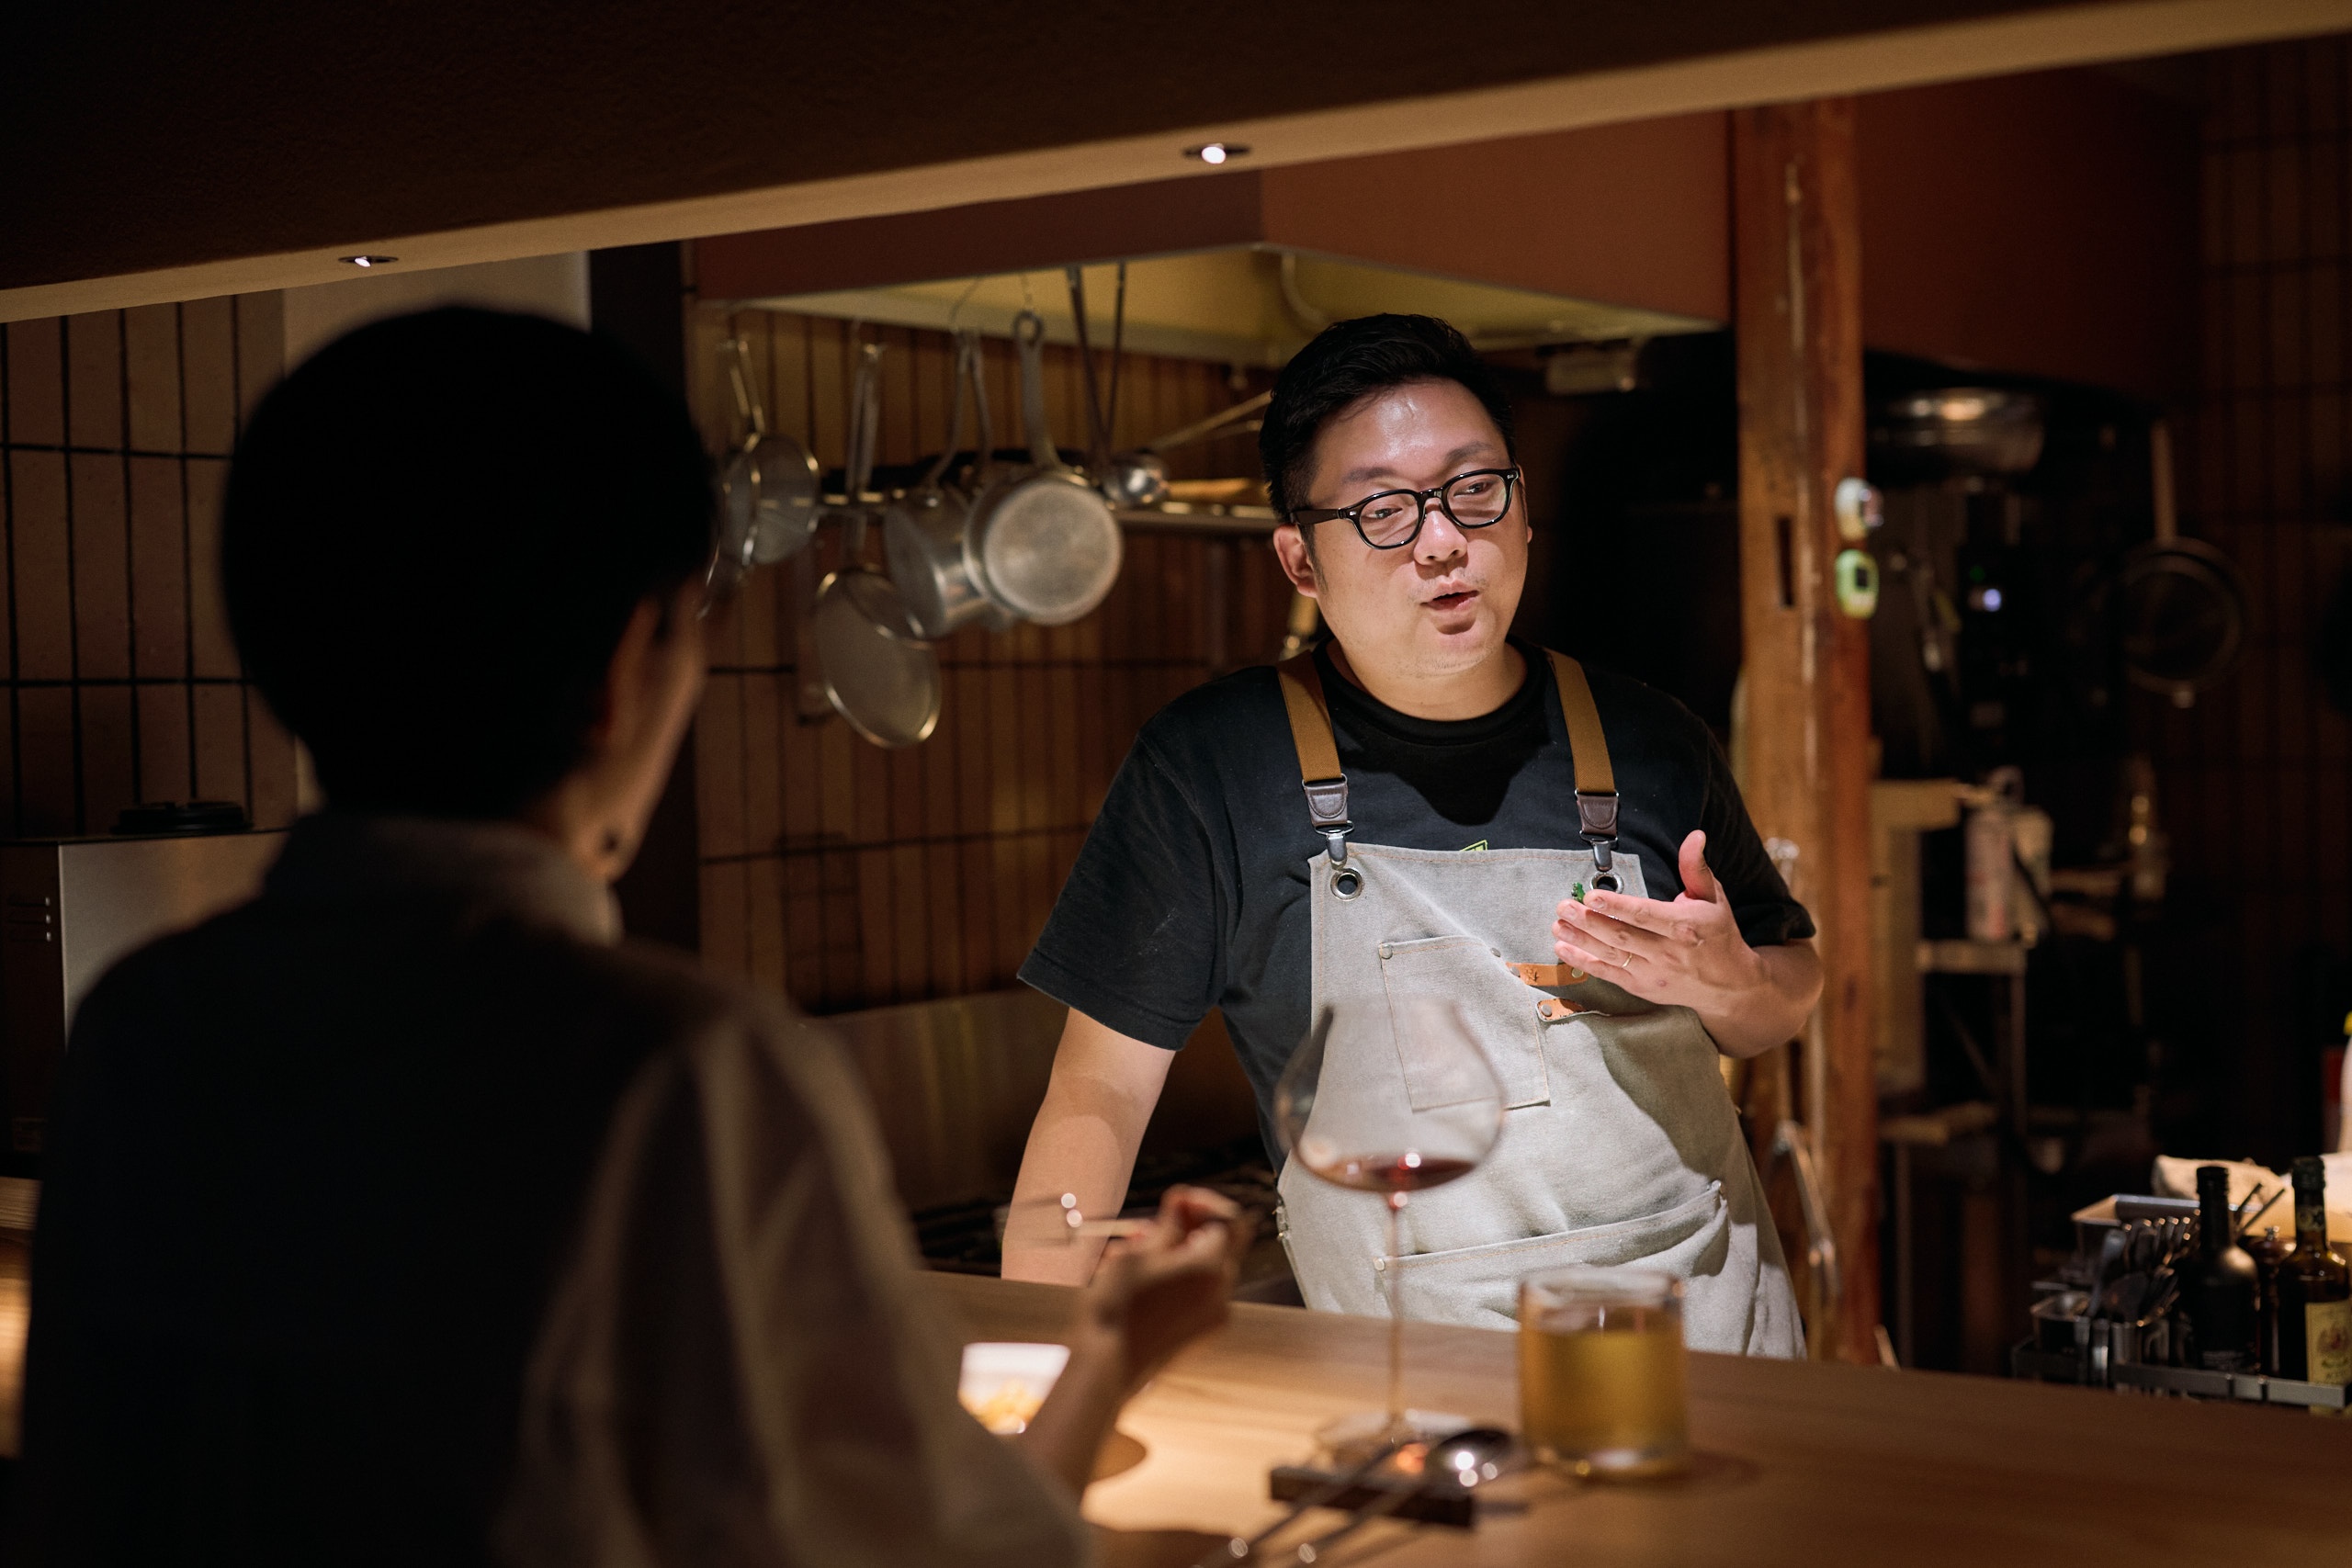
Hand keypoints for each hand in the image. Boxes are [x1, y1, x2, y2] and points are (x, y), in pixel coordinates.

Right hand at [1071, 1185, 1252, 1393]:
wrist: (1106, 1368)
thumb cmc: (1118, 1309)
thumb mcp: (1139, 1255)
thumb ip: (1169, 1226)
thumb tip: (1183, 1202)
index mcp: (1212, 1268)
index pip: (1229, 1219)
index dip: (1205, 1203)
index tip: (1177, 1200)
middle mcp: (1222, 1293)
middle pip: (1221, 1244)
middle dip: (1187, 1228)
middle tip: (1150, 1226)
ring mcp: (1214, 1316)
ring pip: (1204, 1269)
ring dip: (1175, 1253)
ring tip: (1132, 1251)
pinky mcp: (1200, 1333)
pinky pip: (1197, 1293)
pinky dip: (1176, 1278)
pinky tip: (1139, 1278)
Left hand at [1552, 829, 1766, 1015]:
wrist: (1730, 985)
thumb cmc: (1718, 934)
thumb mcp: (1713, 897)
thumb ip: (1696, 868)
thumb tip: (1694, 836)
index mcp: (1685, 926)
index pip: (1645, 915)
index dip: (1616, 907)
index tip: (1591, 897)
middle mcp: (1669, 952)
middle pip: (1622, 936)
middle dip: (1589, 921)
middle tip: (1563, 906)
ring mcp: (1655, 973)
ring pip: (1611, 955)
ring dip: (1581, 940)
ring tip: (1557, 925)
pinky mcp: (1644, 988)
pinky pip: (1609, 974)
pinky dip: (1584, 962)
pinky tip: (1563, 948)